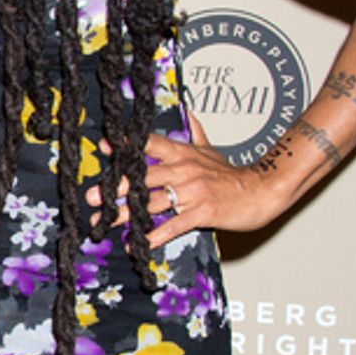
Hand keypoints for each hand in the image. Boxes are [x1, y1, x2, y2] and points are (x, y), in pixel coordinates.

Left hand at [88, 113, 287, 249]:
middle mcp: (184, 170)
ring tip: (104, 222)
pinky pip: (172, 225)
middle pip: (143, 176)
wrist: (262, 190)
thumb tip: (187, 111)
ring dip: (125, 214)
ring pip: (151, 202)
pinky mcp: (201, 212)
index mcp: (184, 153)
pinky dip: (154, 235)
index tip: (105, 146)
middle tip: (93, 196)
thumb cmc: (233, 174)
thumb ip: (195, 132)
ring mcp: (192, 192)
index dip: (127, 145)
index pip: (150, 145)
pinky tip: (137, 243)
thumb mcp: (211, 149)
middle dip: (115, 187)